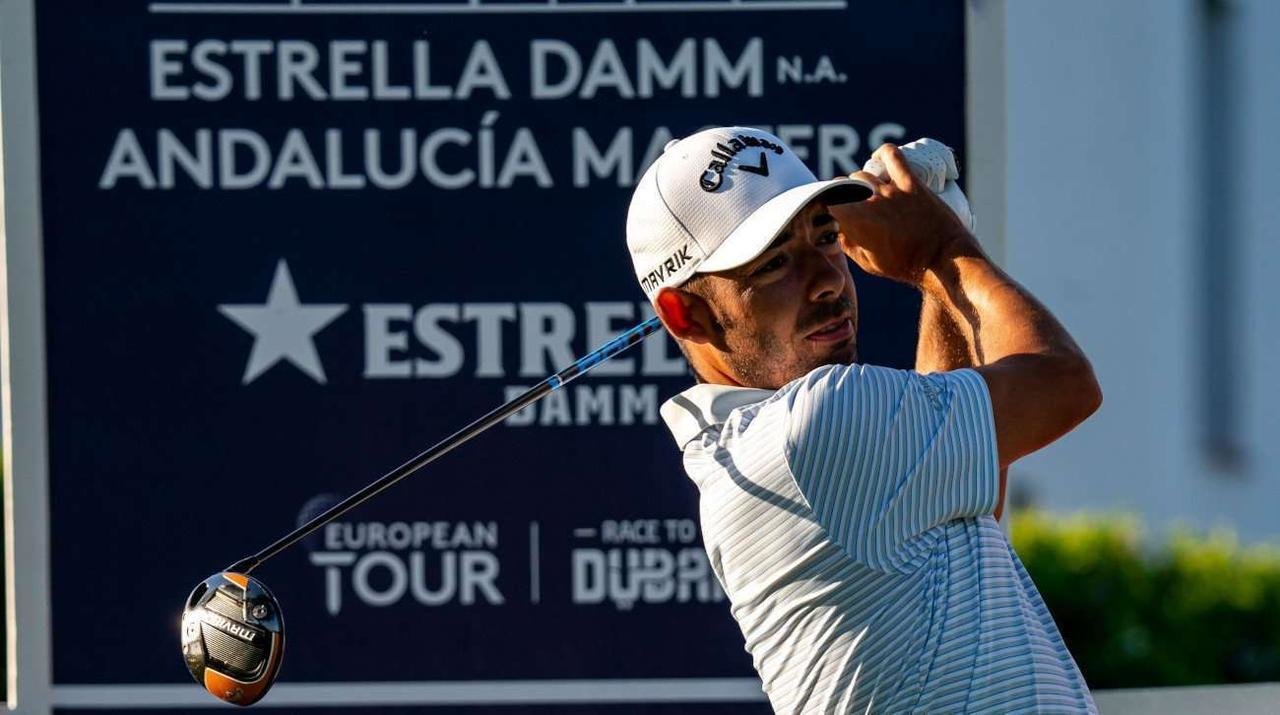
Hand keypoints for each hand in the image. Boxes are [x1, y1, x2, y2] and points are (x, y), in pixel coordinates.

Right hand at [829, 143, 971, 285]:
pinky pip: (893, 156)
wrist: (944, 260)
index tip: (827, 212)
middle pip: (842, 187)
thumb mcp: (869, 264)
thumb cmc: (906, 266)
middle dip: (840, 195)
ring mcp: (891, 191)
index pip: (827, 202)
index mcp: (857, 223)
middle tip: (847, 205)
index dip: (823, 205)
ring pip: (862, 175)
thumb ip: (848, 245)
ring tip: (864, 193)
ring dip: (858, 183)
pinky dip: (883, 154)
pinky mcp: (911, 183)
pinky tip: (880, 159)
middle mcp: (870, 202)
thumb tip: (838, 231)